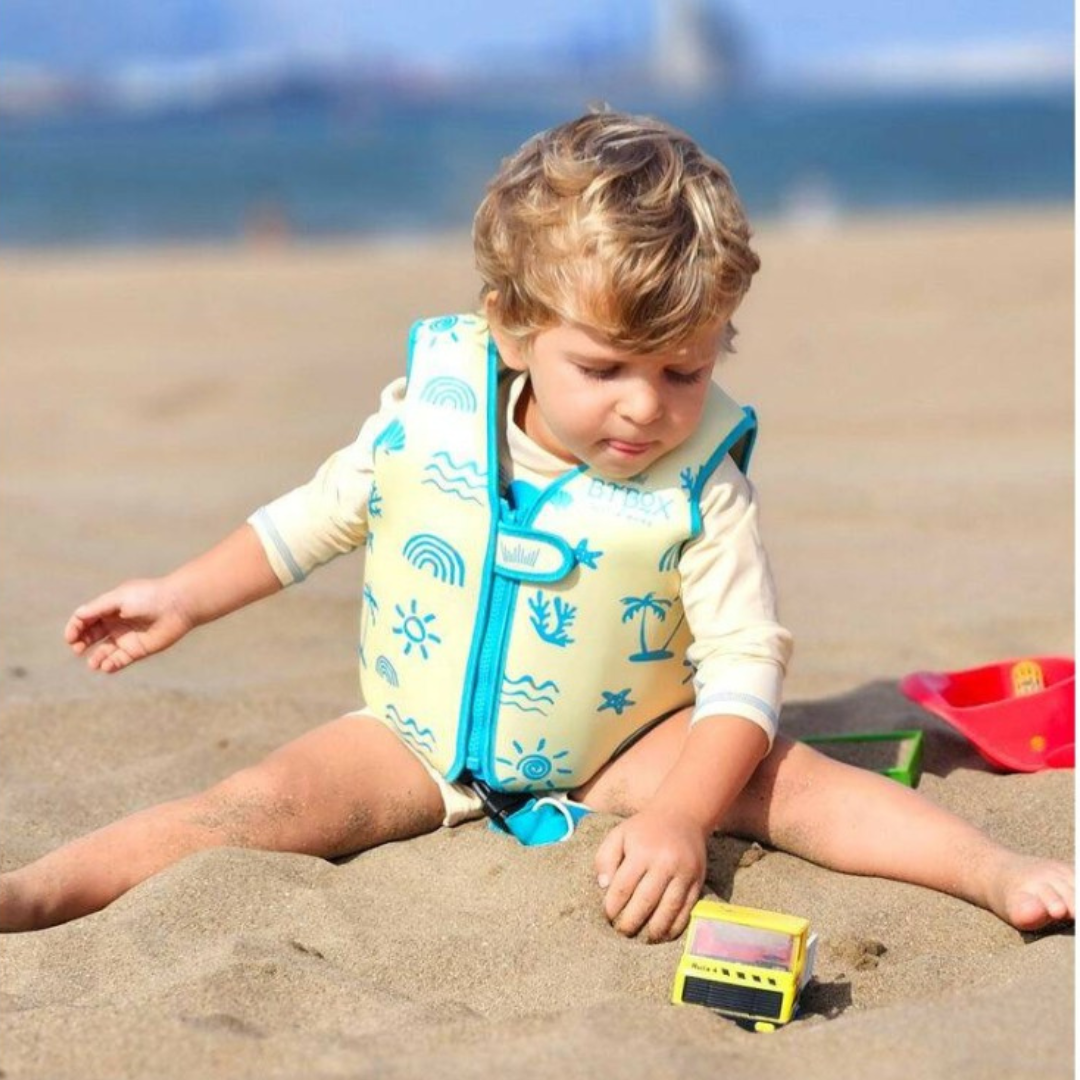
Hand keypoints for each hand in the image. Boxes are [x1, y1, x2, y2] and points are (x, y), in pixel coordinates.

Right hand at [64, 578, 194, 672]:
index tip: (71, 638)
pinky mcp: (137, 650)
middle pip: (90, 636)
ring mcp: (126, 637)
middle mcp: (115, 623)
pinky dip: (110, 665)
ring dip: (96, 658)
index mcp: (109, 607)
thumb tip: (78, 616)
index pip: (85, 619)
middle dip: (81, 643)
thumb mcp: (119, 598)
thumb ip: (97, 608)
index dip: (74, 628)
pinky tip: (107, 666)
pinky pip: (119, 661)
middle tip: (78, 648)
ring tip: (94, 663)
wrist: (177, 606)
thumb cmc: (149, 597)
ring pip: (104, 651)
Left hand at [595, 807, 708, 942]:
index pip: (623, 887)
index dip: (613, 907)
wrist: (682, 815)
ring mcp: (684, 873)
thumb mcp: (619, 835)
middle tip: (622, 932)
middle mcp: (664, 863)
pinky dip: (675, 926)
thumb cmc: (644, 829)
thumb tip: (604, 887)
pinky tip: (663, 934)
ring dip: (654, 930)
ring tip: (642, 939)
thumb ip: (605, 859)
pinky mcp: (698, 881)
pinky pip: (687, 910)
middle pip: (645, 902)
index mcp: (642, 851)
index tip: (608, 916)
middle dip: (631, 922)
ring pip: (668, 910)